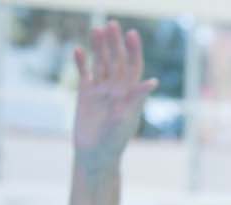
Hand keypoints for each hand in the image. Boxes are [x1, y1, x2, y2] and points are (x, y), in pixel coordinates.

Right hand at [71, 21, 156, 171]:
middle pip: (117, 60)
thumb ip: (136, 98)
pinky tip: (78, 50)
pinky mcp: (85, 94)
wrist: (95, 154)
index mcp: (130, 93)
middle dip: (115, 43)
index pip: (134, 66)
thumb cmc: (115, 141)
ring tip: (96, 29)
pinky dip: (81, 62)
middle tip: (112, 24)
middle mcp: (117, 89)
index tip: (132, 34)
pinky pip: (84, 73)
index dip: (134, 50)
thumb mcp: (126, 119)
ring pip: (100, 63)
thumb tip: (151, 81)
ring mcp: (101, 90)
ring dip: (99, 47)